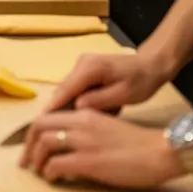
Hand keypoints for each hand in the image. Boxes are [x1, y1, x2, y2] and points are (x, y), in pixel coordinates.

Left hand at [21, 109, 182, 187]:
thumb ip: (86, 131)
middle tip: (26, 160)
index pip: (47, 116)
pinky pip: (57, 164)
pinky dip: (49, 171)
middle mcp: (80, 123)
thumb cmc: (138, 144)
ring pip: (44, 143)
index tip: (30, 144)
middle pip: (39, 126)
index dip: (33, 131)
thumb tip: (67, 145)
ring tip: (38, 170)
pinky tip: (52, 178)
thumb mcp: (106, 128)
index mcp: (85, 114)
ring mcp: (83, 141)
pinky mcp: (89, 161)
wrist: (160, 151)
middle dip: (28, 144)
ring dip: (36, 159)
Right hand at [45, 52, 171, 114]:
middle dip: (56, 108)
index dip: (53, 105)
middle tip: (48, 129)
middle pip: (63, 89)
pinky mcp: (85, 70)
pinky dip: (74, 101)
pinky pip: (75, 88)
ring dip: (65, 106)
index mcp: (91, 67)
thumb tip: (77, 107)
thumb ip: (100, 100)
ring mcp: (82, 65)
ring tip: (59, 126)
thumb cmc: (142, 81)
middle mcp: (81, 63)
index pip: (66, 88)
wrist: (151, 64)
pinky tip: (74, 116)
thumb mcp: (124, 94)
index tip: (41, 121)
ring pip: (68, 89)